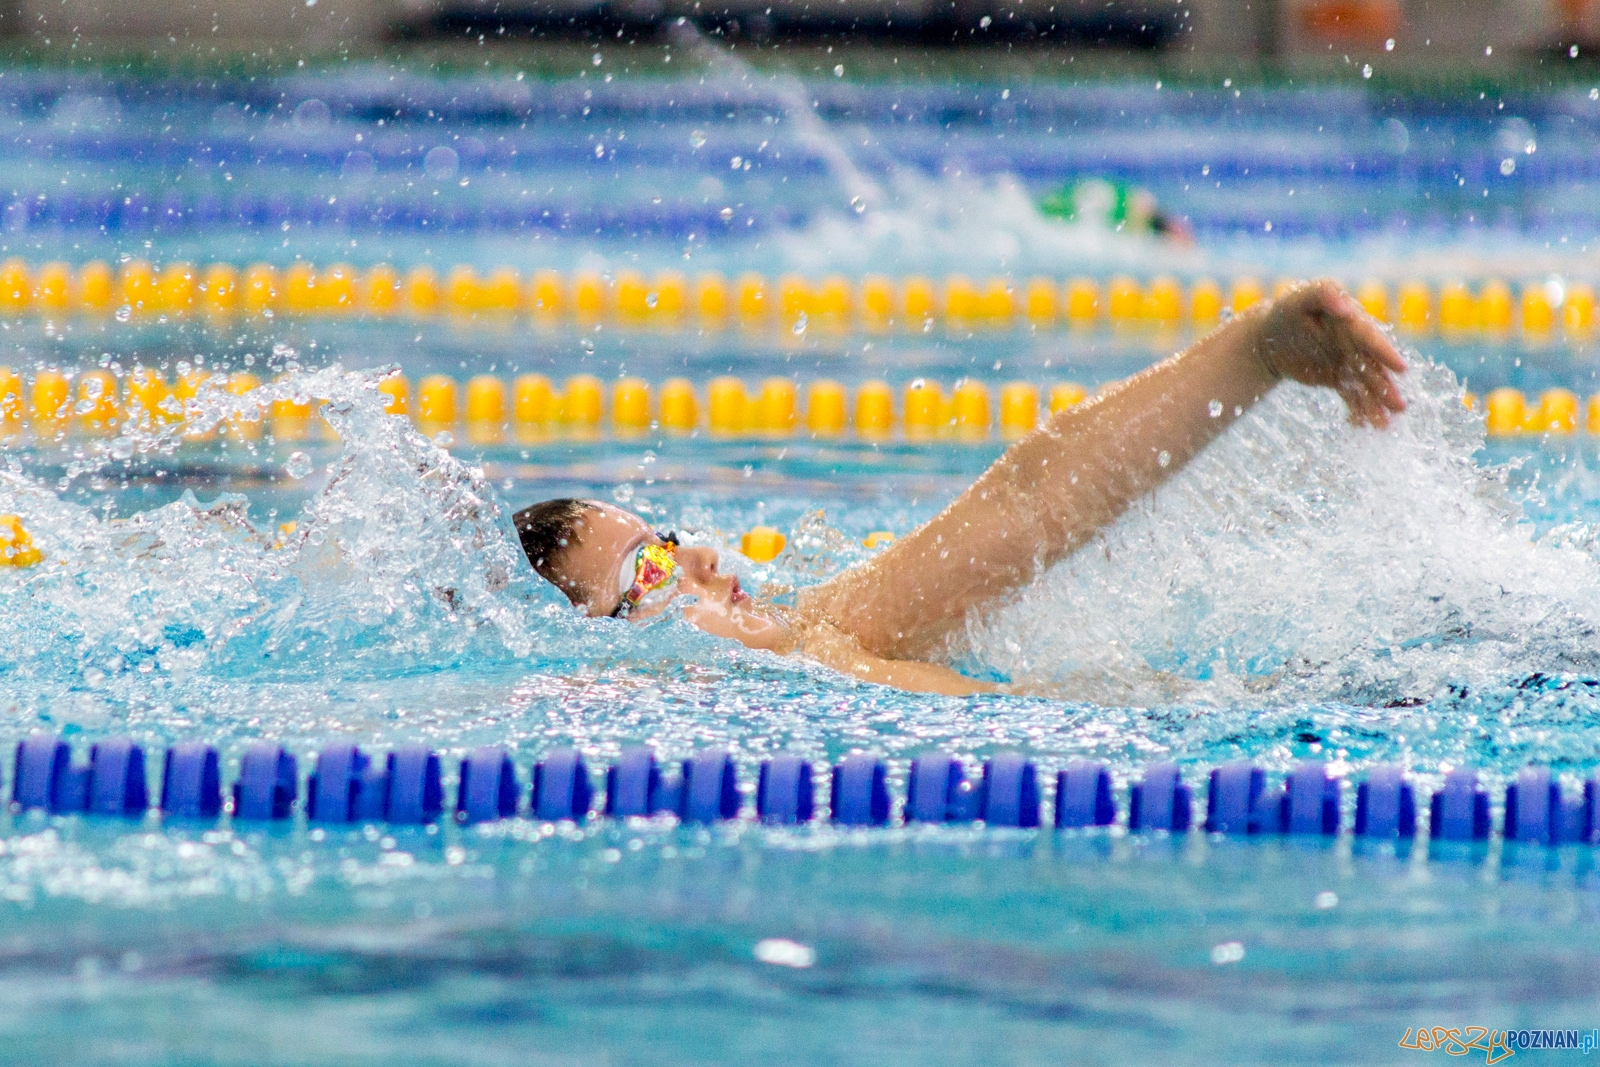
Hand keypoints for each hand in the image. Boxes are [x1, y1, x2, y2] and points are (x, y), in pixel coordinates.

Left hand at [1250, 279, 1407, 427]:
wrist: (1270, 336)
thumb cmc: (1287, 311)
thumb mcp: (1301, 297)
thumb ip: (1324, 294)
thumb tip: (1348, 309)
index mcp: (1352, 321)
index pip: (1370, 338)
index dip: (1385, 353)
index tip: (1401, 368)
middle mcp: (1356, 343)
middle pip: (1373, 367)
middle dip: (1386, 387)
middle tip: (1399, 407)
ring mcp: (1349, 362)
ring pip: (1365, 386)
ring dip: (1376, 405)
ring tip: (1383, 426)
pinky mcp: (1339, 378)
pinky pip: (1352, 396)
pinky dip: (1358, 411)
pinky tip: (1362, 426)